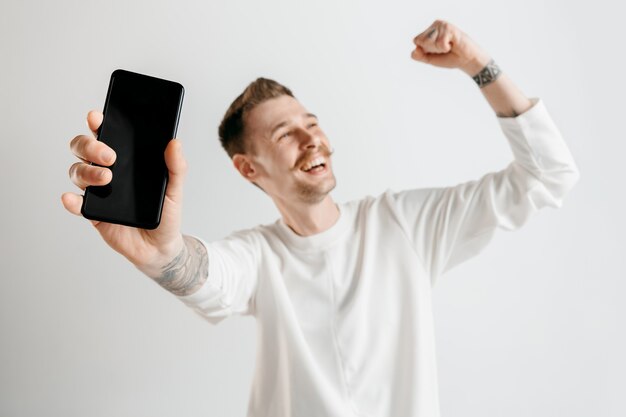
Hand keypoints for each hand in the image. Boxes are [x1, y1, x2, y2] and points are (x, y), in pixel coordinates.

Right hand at [61, 110, 186, 274]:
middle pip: (84, 149)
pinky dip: (71, 201)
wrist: (161, 247)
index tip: (97, 118)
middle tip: (110, 155)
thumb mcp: (175, 188)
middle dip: (90, 146)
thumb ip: (176, 167)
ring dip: (87, 171)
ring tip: (107, 178)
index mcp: (126, 160)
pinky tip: (72, 199)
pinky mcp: (94, 214)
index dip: (98, 124)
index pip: (106, 135)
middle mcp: (107, 171)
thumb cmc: (166, 213)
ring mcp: (98, 192)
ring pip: (78, 172)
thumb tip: (174, 142)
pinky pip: (76, 205)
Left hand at [411, 19, 491, 75]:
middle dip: (432, 49)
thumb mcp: (430, 59)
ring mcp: (442, 24)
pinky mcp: (449, 27)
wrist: (465, 60)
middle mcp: (435, 25)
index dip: (425, 50)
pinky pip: (439, 42)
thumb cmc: (448, 58)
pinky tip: (453, 44)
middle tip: (444, 48)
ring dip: (440, 49)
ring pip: (429, 41)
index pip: (416, 40)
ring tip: (449, 45)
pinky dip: (445, 48)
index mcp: (429, 30)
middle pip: (421, 40)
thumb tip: (414, 50)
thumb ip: (419, 56)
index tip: (436, 51)